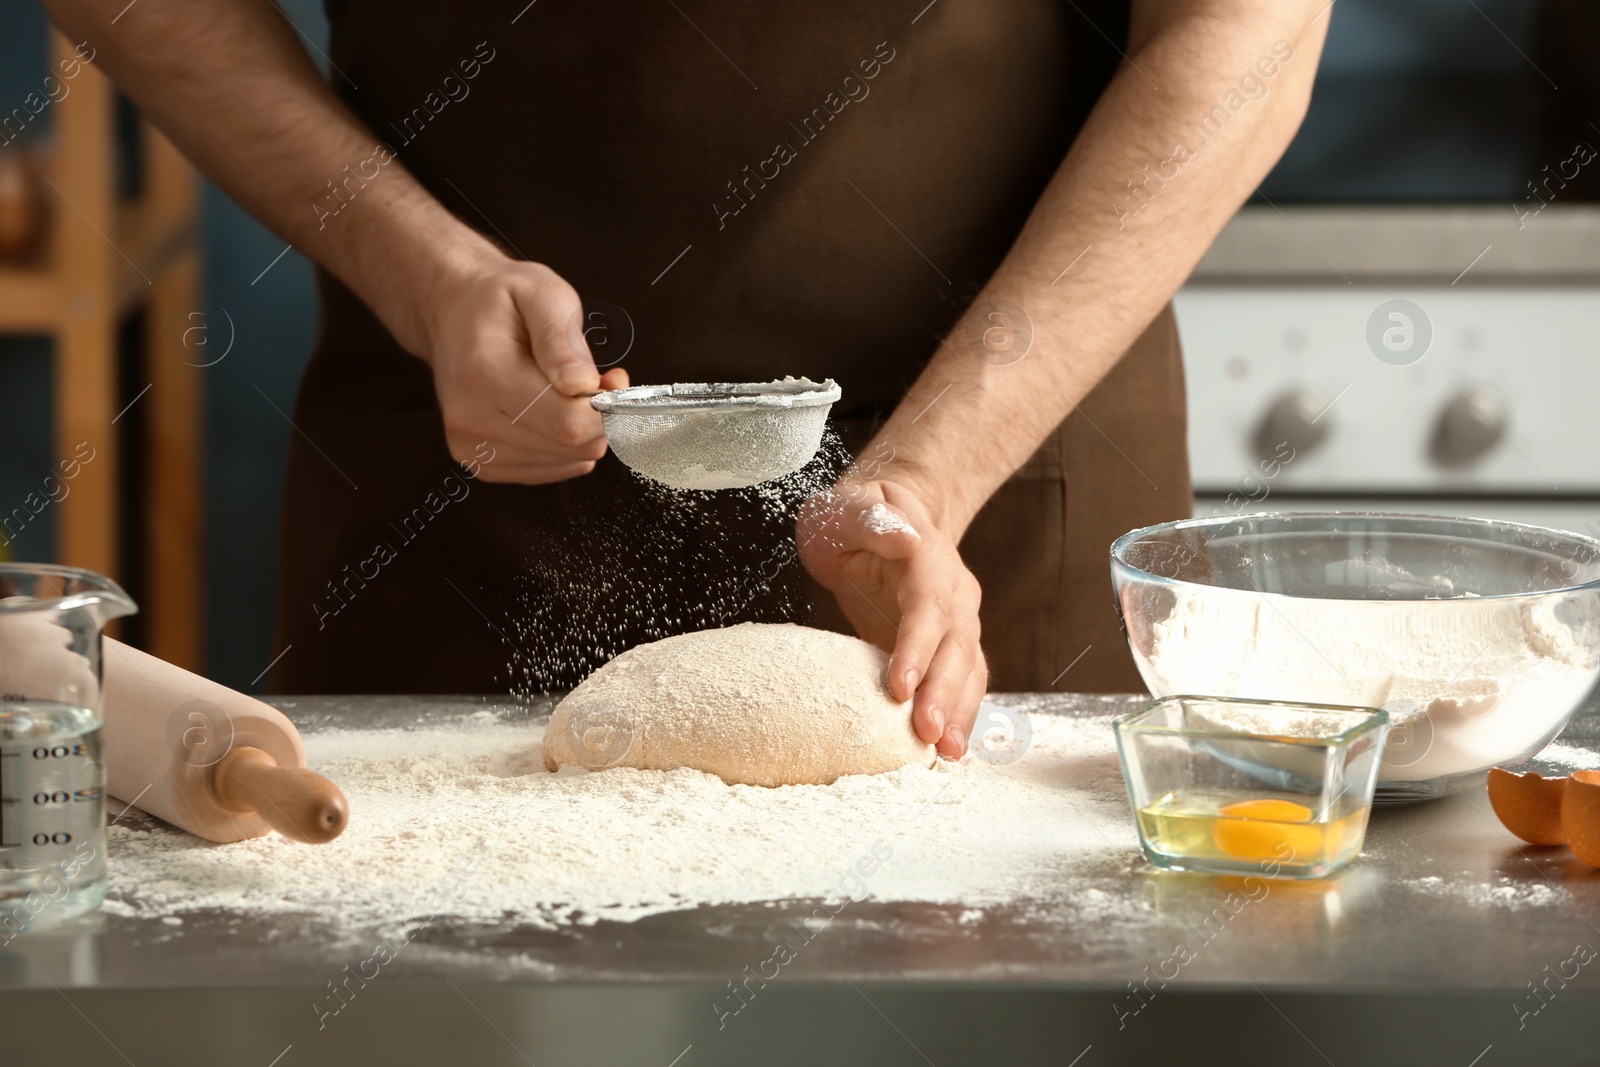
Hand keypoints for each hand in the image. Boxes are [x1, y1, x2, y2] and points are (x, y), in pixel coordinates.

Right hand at [417, 252, 627, 483]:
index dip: (608, 407)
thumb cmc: (499, 299)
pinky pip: (552, 469)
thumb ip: (562, 338)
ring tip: (568, 389)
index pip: (569, 424)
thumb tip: (582, 385)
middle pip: (573, 447)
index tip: (613, 379)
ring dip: (583, 429)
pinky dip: (565, 444)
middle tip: (598, 378)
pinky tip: (553, 411)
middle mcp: (471, 420)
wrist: (450, 313)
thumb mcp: (540, 293)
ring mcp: (473, 448)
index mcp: (485, 375)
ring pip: (567, 461)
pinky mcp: (484, 463)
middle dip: (601, 416)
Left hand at [797, 479, 986, 757]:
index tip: (899, 688)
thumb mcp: (849, 505)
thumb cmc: (854, 517)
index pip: (928, 606)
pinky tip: (950, 750)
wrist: (883, 520)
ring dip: (960, 713)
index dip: (917, 648)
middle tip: (926, 734)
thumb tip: (903, 536)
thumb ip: (869, 515)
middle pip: (957, 646)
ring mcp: (958, 622)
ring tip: (946, 753)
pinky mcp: (949, 648)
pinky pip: (963, 684)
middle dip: (944, 693)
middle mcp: (954, 593)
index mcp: (929, 557)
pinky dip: (960, 716)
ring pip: (969, 670)